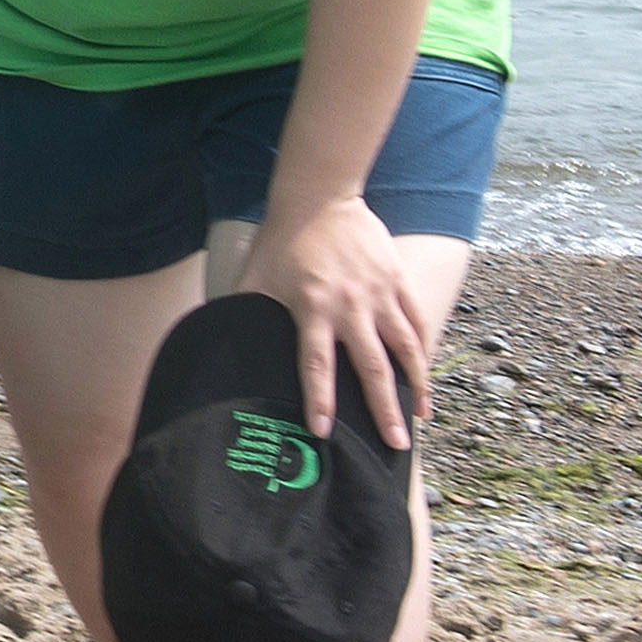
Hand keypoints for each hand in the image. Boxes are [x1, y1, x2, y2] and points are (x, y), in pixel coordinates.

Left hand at [243, 188, 434, 445]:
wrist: (320, 197)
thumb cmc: (282, 239)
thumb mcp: (256, 275)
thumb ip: (243, 309)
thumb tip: (216, 337)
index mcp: (311, 308)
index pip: (315, 364)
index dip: (320, 400)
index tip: (325, 431)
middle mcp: (350, 307)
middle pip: (372, 367)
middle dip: (384, 409)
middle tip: (395, 443)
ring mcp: (379, 294)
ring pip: (405, 349)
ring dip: (416, 385)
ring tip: (421, 417)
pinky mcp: (397, 281)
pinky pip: (417, 322)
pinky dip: (424, 351)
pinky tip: (425, 375)